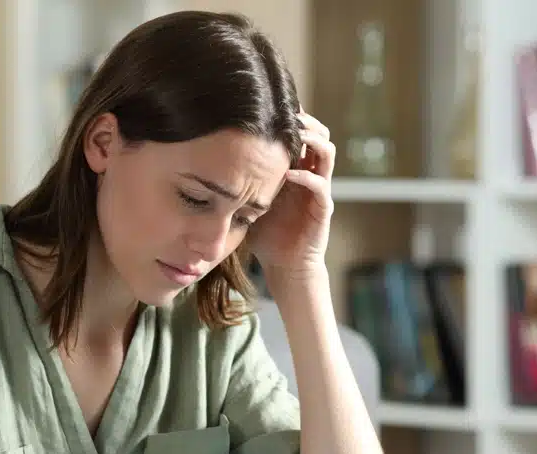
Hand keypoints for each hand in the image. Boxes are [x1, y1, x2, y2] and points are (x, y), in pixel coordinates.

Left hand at [248, 111, 335, 279]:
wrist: (285, 265)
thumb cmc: (267, 234)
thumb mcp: (251, 199)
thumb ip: (243, 179)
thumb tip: (209, 157)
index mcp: (296, 169)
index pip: (301, 133)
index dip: (291, 117)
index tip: (271, 105)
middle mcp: (311, 174)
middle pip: (320, 134)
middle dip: (304, 121)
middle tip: (285, 114)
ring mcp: (319, 189)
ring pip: (326, 152)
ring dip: (311, 140)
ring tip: (293, 136)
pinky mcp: (323, 208)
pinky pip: (320, 185)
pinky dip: (305, 176)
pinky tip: (288, 174)